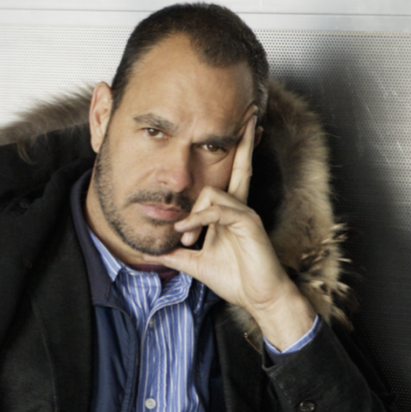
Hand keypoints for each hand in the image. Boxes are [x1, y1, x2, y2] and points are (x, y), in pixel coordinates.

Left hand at [153, 114, 315, 349]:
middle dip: (244, 139)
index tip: (239, 128)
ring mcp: (245, 213)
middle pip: (241, 165)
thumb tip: (152, 250)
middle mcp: (240, 206)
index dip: (237, 150)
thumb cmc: (235, 278)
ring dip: (192, 215)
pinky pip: (218, 210)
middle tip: (250, 113)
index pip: (233, 172)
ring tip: (185, 237)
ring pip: (212, 192)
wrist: (258, 298)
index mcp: (229, 210)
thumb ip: (175, 253)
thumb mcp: (196, 263)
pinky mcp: (249, 224)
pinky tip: (188, 233)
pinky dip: (199, 219)